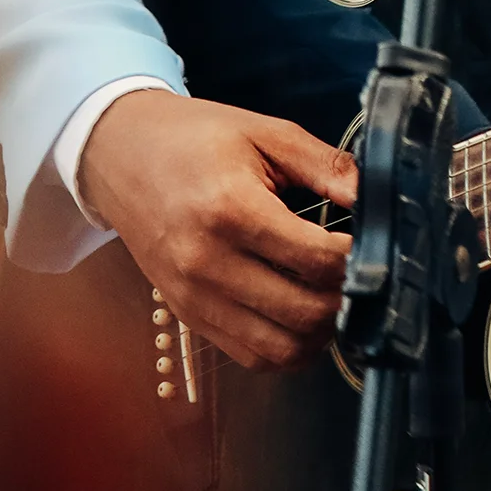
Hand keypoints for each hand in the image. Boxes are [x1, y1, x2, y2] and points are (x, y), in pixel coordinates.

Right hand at [80, 91, 356, 369]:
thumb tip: (372, 196)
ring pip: (283, 349)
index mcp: (231, 210)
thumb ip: (325, 164)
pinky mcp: (189, 316)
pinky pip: (252, 357)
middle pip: (306, 313)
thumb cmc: (193, 139)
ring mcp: (195, 298)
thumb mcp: (265, 133)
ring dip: (321, 332)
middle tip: (359, 273)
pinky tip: (301, 313)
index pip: (317, 260)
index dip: (358, 258)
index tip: (371, 242)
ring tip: (332, 295)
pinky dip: (288, 347)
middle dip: (347, 298)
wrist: (118, 156)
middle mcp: (208, 263)